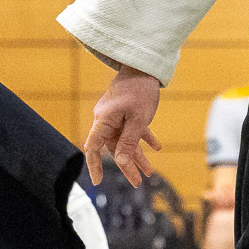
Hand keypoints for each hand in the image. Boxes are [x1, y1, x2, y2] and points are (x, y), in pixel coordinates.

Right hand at [83, 68, 161, 185]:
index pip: (93, 148)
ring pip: (124, 141)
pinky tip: (156, 147)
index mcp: (104, 121)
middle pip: (113, 148)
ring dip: (137, 155)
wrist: (144, 66)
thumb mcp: (138, 119)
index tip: (98, 182)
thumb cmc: (140, 90)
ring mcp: (115, 115)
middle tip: (138, 182)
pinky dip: (143, 139)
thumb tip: (121, 163)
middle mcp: (106, 119)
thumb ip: (129, 142)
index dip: (94, 166)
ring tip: (149, 171)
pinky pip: (132, 130)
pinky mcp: (124, 111)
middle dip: (127, 166)